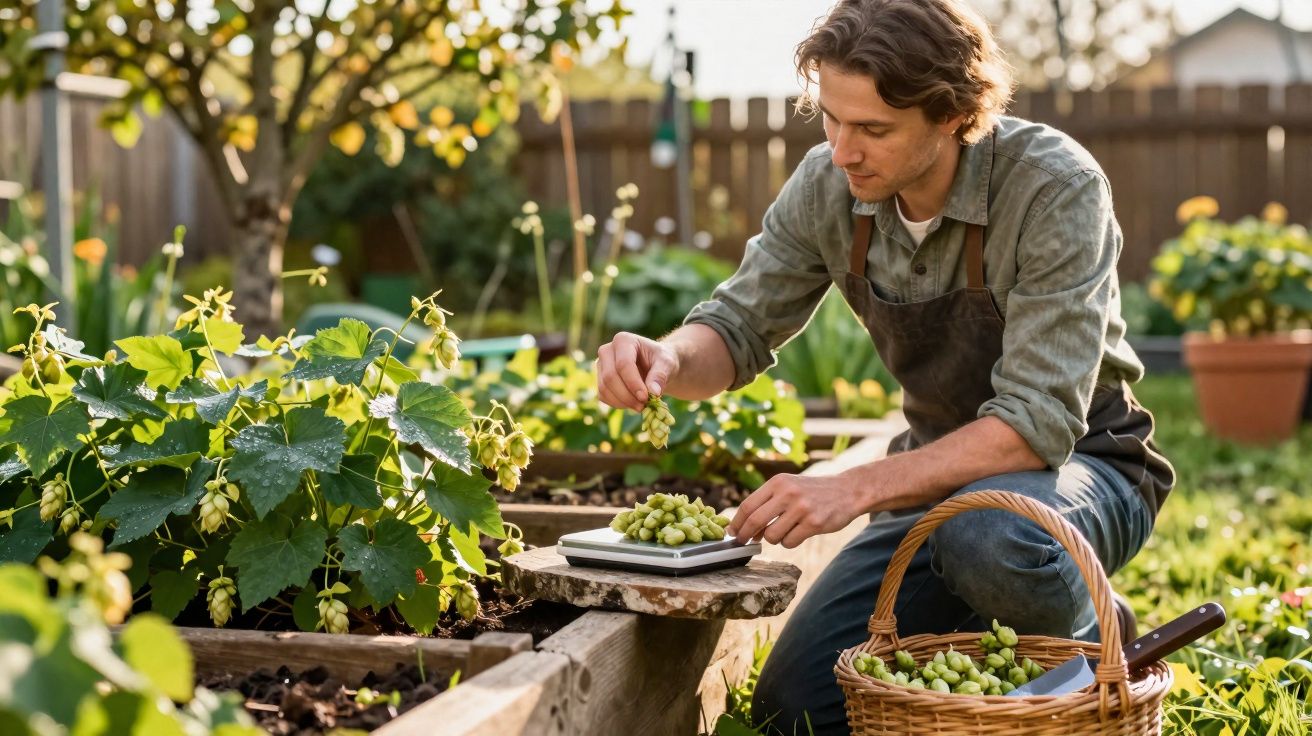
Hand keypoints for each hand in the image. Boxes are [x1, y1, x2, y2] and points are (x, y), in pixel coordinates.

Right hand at [595, 332, 678, 411]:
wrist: (656, 366)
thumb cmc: (661, 361)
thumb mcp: (667, 364)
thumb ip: (660, 375)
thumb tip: (654, 392)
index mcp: (623, 340)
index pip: (623, 364)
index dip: (633, 383)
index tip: (646, 398)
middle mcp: (607, 350)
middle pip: (610, 377)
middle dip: (627, 396)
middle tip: (643, 406)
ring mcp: (600, 365)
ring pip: (604, 388)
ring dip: (622, 402)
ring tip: (640, 406)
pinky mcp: (599, 379)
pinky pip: (603, 396)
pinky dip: (617, 404)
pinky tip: (632, 404)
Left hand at [725, 473, 870, 548]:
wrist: (847, 490)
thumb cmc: (812, 492)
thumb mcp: (788, 486)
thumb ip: (767, 502)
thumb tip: (744, 527)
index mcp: (778, 482)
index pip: (748, 504)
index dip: (737, 522)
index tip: (732, 532)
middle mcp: (788, 493)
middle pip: (755, 521)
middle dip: (746, 535)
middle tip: (744, 542)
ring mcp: (801, 508)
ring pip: (772, 536)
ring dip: (774, 539)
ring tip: (786, 531)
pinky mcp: (814, 523)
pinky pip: (789, 542)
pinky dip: (790, 542)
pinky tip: (799, 532)